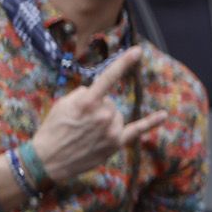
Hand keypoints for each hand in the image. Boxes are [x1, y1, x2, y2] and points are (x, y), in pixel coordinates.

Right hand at [30, 48, 167, 184]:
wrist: (47, 161)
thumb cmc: (52, 129)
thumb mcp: (62, 105)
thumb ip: (84, 94)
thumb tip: (99, 93)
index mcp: (87, 102)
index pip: (108, 78)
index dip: (123, 63)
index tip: (138, 50)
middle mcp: (103, 115)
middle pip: (109, 103)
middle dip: (97, 109)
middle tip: (78, 123)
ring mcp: (112, 130)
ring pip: (116, 116)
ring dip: (105, 120)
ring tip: (85, 134)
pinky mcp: (116, 143)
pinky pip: (137, 130)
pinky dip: (151, 122)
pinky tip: (164, 115)